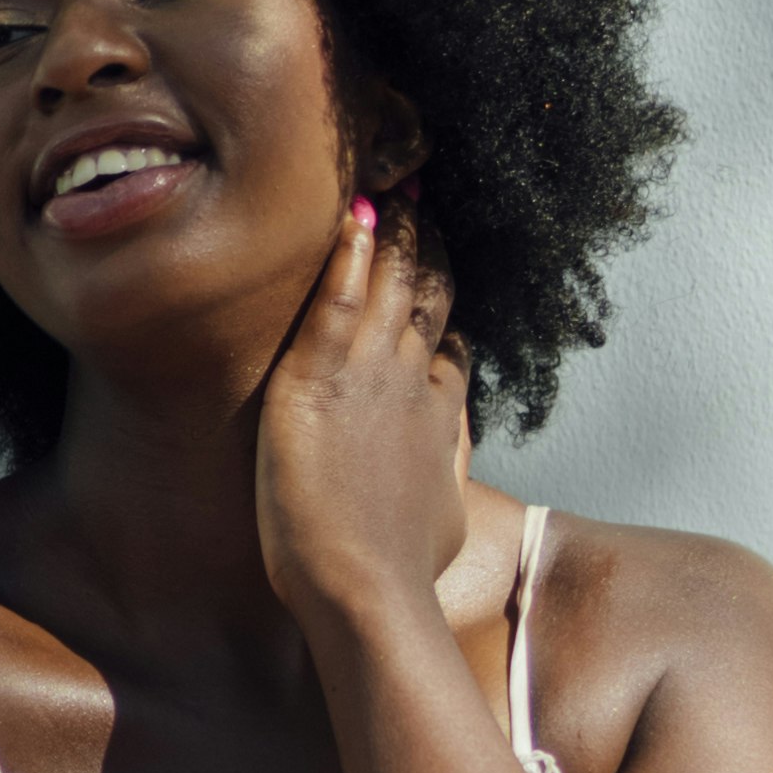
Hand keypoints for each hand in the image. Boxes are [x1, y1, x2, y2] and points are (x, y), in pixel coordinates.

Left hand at [255, 198, 472, 623]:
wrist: (370, 588)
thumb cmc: (401, 570)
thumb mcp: (443, 517)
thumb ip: (448, 475)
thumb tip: (452, 467)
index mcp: (439, 414)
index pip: (447, 342)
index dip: (444, 301)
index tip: (440, 267)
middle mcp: (413, 381)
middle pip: (427, 293)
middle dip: (425, 242)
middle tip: (422, 194)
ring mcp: (371, 374)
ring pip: (391, 281)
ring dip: (395, 230)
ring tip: (394, 185)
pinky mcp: (320, 376)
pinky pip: (338, 296)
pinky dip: (348, 252)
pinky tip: (354, 211)